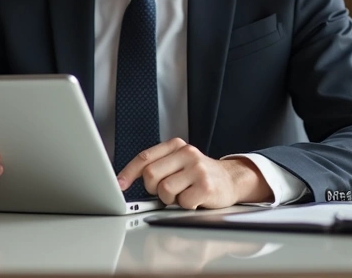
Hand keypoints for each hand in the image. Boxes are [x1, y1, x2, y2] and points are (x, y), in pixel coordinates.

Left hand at [116, 138, 270, 208]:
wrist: (231, 179)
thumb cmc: (198, 174)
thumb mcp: (178, 162)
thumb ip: (158, 166)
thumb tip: (127, 180)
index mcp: (176, 145)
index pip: (145, 158)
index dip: (128, 172)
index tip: (119, 184)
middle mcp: (187, 153)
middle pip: (151, 174)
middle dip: (152, 188)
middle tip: (164, 192)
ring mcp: (197, 168)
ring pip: (164, 190)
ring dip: (169, 199)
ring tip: (181, 194)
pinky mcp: (206, 185)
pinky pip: (182, 201)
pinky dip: (185, 205)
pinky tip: (194, 198)